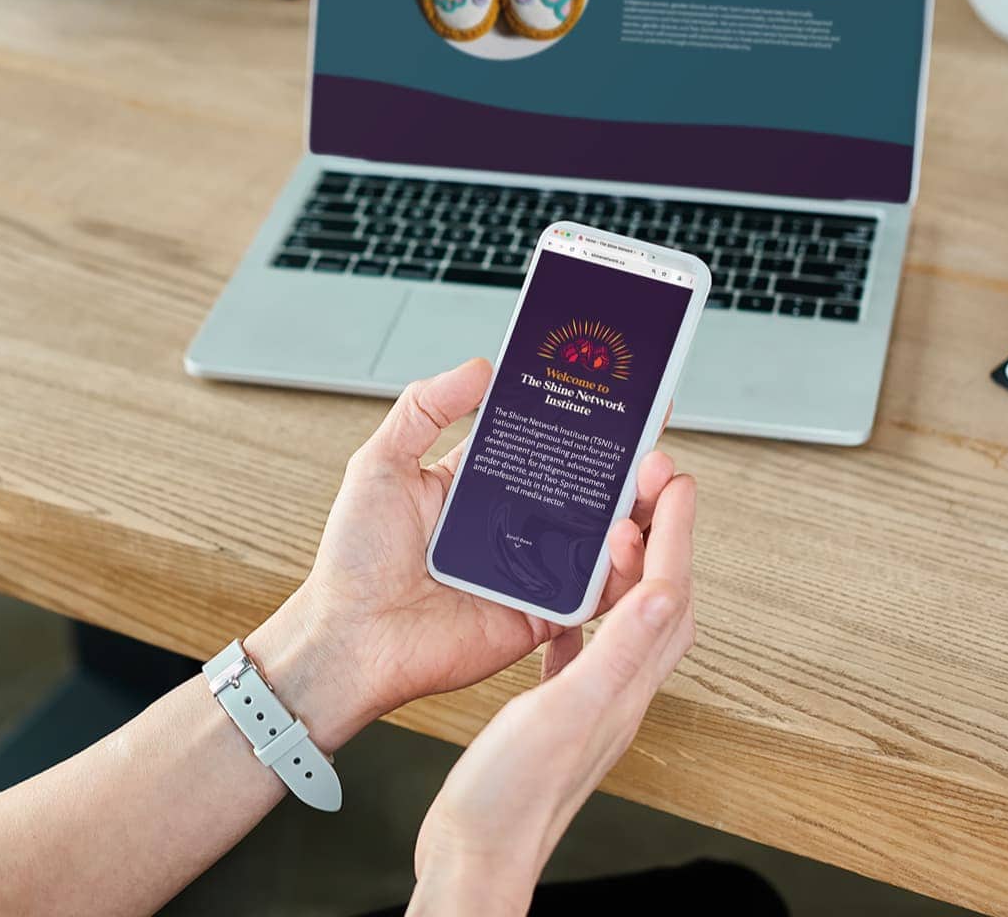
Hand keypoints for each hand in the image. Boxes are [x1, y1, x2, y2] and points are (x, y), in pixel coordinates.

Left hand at [246, 359, 678, 747]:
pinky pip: (594, 592)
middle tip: (651, 435)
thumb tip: (479, 366)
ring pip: (599, 536)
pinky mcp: (541, 614)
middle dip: (623, 461)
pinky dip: (619, 568)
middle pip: (581, 487)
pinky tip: (629, 539)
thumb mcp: (380, 465)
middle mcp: (511, 526)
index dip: (576, 421)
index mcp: (477, 487)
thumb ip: (424, 409)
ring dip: (635, 507)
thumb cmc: (354, 561)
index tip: (611, 393)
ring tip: (655, 477)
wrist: (352, 640)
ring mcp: (530, 570)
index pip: (540, 443)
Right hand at [407, 469, 695, 913]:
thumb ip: (617, 655)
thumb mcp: (565, 715)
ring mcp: (588, 705)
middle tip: (650, 486)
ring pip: (625, 622)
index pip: (664, 593)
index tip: (674, 481)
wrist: (476, 857)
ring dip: (626, 571)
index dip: (673, 532)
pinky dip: (580, 615)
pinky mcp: (555, 718)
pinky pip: (582, 650)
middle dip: (662, 538)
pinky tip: (561, 609)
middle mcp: (616, 694)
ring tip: (612, 528)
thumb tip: (663, 593)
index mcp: (621, 687)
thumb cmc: (511, 799)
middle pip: (658, 600)